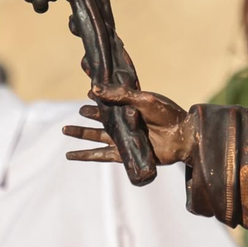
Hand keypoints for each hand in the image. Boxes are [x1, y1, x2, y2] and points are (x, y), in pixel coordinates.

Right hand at [62, 84, 191, 165]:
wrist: (182, 137)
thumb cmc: (167, 114)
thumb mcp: (143, 99)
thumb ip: (119, 95)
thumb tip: (93, 90)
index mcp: (130, 106)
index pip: (108, 100)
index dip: (97, 96)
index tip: (88, 91)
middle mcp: (125, 121)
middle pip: (100, 118)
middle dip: (87, 115)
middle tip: (77, 112)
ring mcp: (123, 138)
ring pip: (96, 136)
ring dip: (81, 133)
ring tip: (65, 130)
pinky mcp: (124, 153)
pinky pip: (100, 155)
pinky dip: (85, 155)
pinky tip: (71, 155)